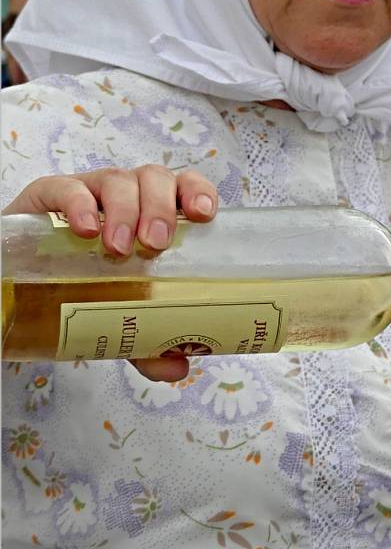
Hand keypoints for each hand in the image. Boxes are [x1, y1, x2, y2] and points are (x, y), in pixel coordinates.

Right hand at [4, 165, 218, 381]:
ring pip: (117, 180)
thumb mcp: (124, 315)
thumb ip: (151, 340)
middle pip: (155, 179)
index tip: (204, 214)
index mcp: (157, 213)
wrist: (28, 285)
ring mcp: (91, 191)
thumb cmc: (90, 287)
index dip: (198, 192)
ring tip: (117, 247)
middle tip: (155, 244)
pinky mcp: (50, 195)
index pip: (186, 186)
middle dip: (161, 207)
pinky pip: (67, 187)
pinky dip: (78, 204)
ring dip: (124, 210)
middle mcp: (129, 195)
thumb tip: (177, 369)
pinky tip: (84, 230)